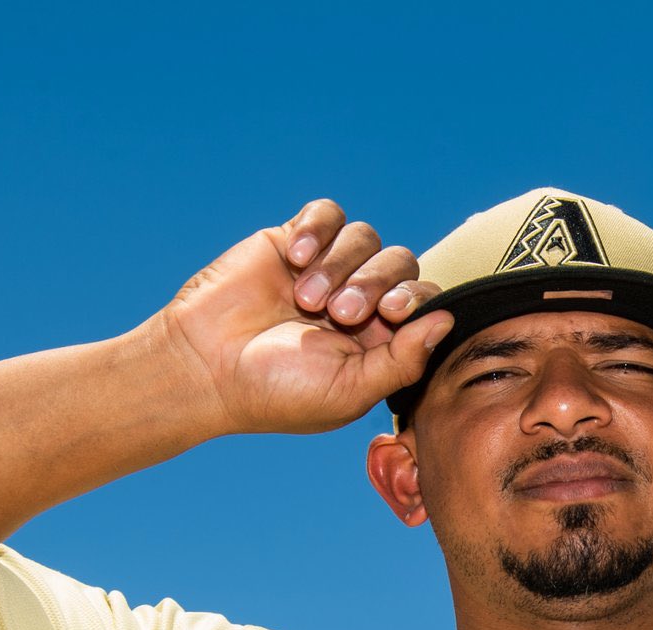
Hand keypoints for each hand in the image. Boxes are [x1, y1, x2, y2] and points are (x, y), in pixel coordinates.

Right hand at [155, 199, 452, 436]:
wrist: (205, 368)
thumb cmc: (277, 392)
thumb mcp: (350, 390)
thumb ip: (403, 360)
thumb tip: (447, 320)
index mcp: (379, 341)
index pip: (423, 301)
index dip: (417, 299)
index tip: (391, 313)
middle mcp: (358, 301)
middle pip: (399, 262)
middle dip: (374, 283)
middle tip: (341, 313)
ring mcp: (326, 269)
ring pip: (365, 237)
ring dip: (340, 265)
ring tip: (305, 298)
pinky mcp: (292, 242)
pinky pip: (327, 214)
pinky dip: (319, 231)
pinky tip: (295, 259)